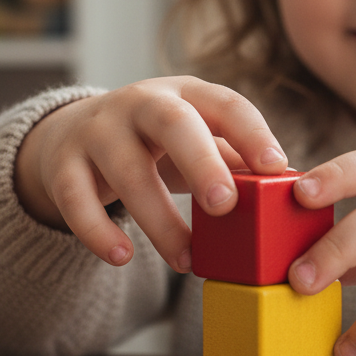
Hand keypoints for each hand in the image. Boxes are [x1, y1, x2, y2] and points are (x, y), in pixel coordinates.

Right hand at [14, 77, 287, 269]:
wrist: (74, 134)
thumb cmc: (157, 144)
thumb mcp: (198, 140)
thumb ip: (237, 160)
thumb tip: (292, 190)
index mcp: (187, 95)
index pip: (226, 104)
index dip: (252, 133)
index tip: (277, 167)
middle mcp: (141, 104)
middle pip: (174, 125)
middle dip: (202, 162)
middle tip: (224, 205)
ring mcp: (98, 131)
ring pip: (126, 170)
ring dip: (159, 219)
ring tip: (187, 261)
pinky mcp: (63, 164)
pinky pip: (75, 197)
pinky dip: (97, 230)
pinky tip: (122, 257)